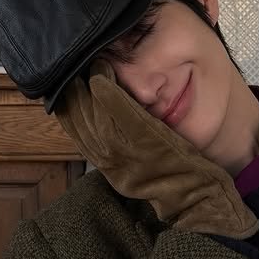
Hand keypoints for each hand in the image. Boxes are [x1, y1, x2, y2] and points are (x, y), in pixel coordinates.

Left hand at [55, 59, 258, 238]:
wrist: (188, 195)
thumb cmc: (186, 156)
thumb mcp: (171, 128)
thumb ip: (143, 108)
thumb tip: (114, 83)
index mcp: (141, 133)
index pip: (109, 98)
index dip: (100, 77)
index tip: (100, 63)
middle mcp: (120, 148)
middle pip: (90, 110)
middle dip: (82, 86)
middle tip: (81, 67)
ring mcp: (109, 161)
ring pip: (81, 126)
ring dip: (73, 102)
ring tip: (72, 82)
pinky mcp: (105, 170)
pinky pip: (81, 142)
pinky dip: (72, 123)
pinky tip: (69, 108)